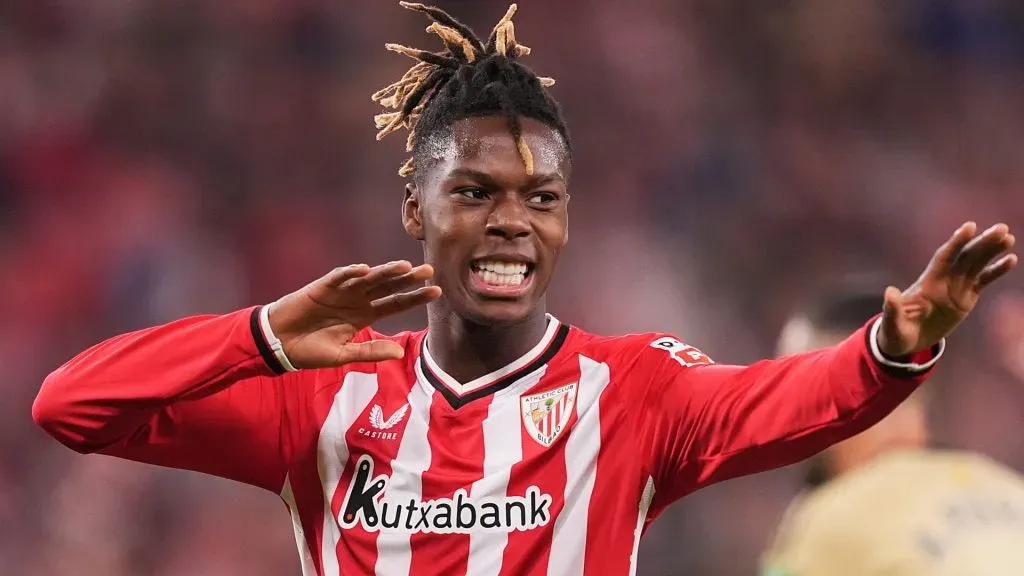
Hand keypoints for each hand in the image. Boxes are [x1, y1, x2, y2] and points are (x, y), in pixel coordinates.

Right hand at [267, 261, 441, 368]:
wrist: (279, 344)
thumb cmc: (311, 350)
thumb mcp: (344, 355)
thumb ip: (370, 352)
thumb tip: (400, 353)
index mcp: (365, 315)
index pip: (396, 303)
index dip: (415, 297)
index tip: (436, 291)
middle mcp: (357, 300)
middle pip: (388, 286)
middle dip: (408, 279)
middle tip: (429, 271)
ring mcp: (341, 292)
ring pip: (367, 279)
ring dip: (385, 272)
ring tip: (404, 266)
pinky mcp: (321, 288)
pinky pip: (337, 278)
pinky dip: (349, 273)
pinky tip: (364, 270)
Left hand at [878, 222, 1016, 356]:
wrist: (906, 341)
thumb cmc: (896, 330)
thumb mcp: (892, 322)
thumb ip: (892, 308)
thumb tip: (890, 292)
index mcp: (927, 283)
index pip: (944, 258)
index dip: (956, 243)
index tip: (970, 227)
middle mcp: (943, 280)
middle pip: (965, 257)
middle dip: (982, 242)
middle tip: (1002, 228)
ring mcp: (956, 288)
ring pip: (976, 264)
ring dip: (991, 251)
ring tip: (1008, 238)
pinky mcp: (966, 298)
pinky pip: (983, 281)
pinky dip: (996, 271)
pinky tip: (1010, 260)